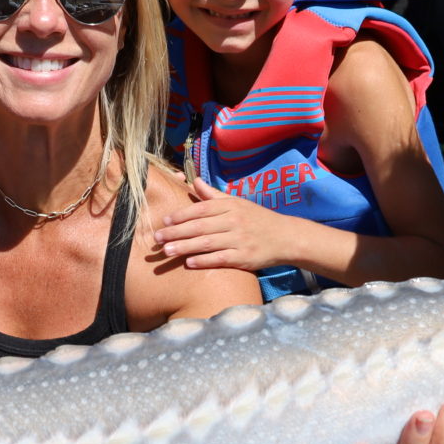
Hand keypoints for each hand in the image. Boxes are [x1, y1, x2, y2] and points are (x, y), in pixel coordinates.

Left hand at [153, 179, 297, 272]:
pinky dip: (204, 261)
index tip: (164, 221)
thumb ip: (214, 195)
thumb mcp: (238, 203)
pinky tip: (189, 263)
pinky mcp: (245, 258)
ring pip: (207, 243)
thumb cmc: (258, 219)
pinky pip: (221, 259)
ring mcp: (239, 240)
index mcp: (231, 206)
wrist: (286, 238)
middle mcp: (234, 221)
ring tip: (167, 252)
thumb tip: (195, 181)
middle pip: (200, 226)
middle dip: (176, 232)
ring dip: (185, 247)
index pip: (201, 209)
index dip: (181, 215)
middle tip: (157, 239)